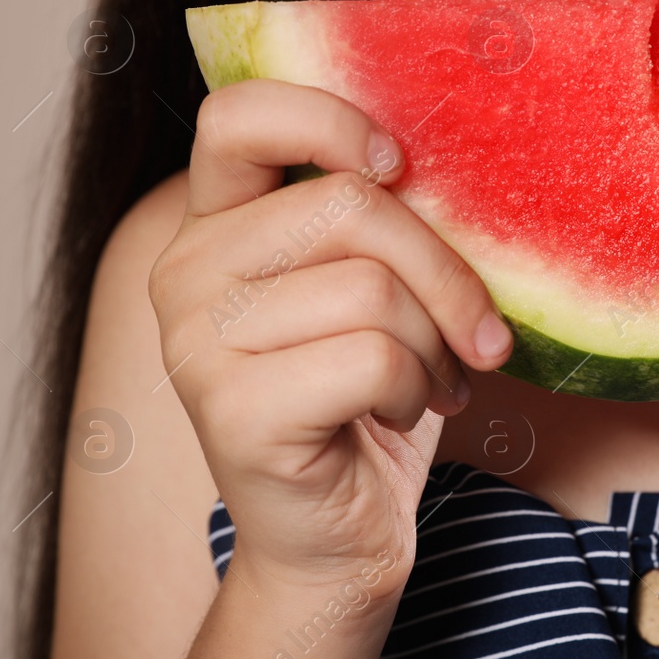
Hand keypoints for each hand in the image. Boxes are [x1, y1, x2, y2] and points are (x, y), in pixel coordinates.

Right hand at [148, 79, 513, 599]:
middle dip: (444, 272)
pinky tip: (404, 416)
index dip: (328, 119)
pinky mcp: (230, 410)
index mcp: (215, 226)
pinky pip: (373, 358)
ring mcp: (194, 342)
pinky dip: (418, 390)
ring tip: (432, 382)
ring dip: (435, 344)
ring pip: (371, 288)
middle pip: (350, 205)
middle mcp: (184, 272)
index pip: (238, 115)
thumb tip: (461, 163)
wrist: (338, 542)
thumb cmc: (369, 403)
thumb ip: (379, 223)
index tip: (398, 166)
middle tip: (475, 334)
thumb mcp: (376, 291)